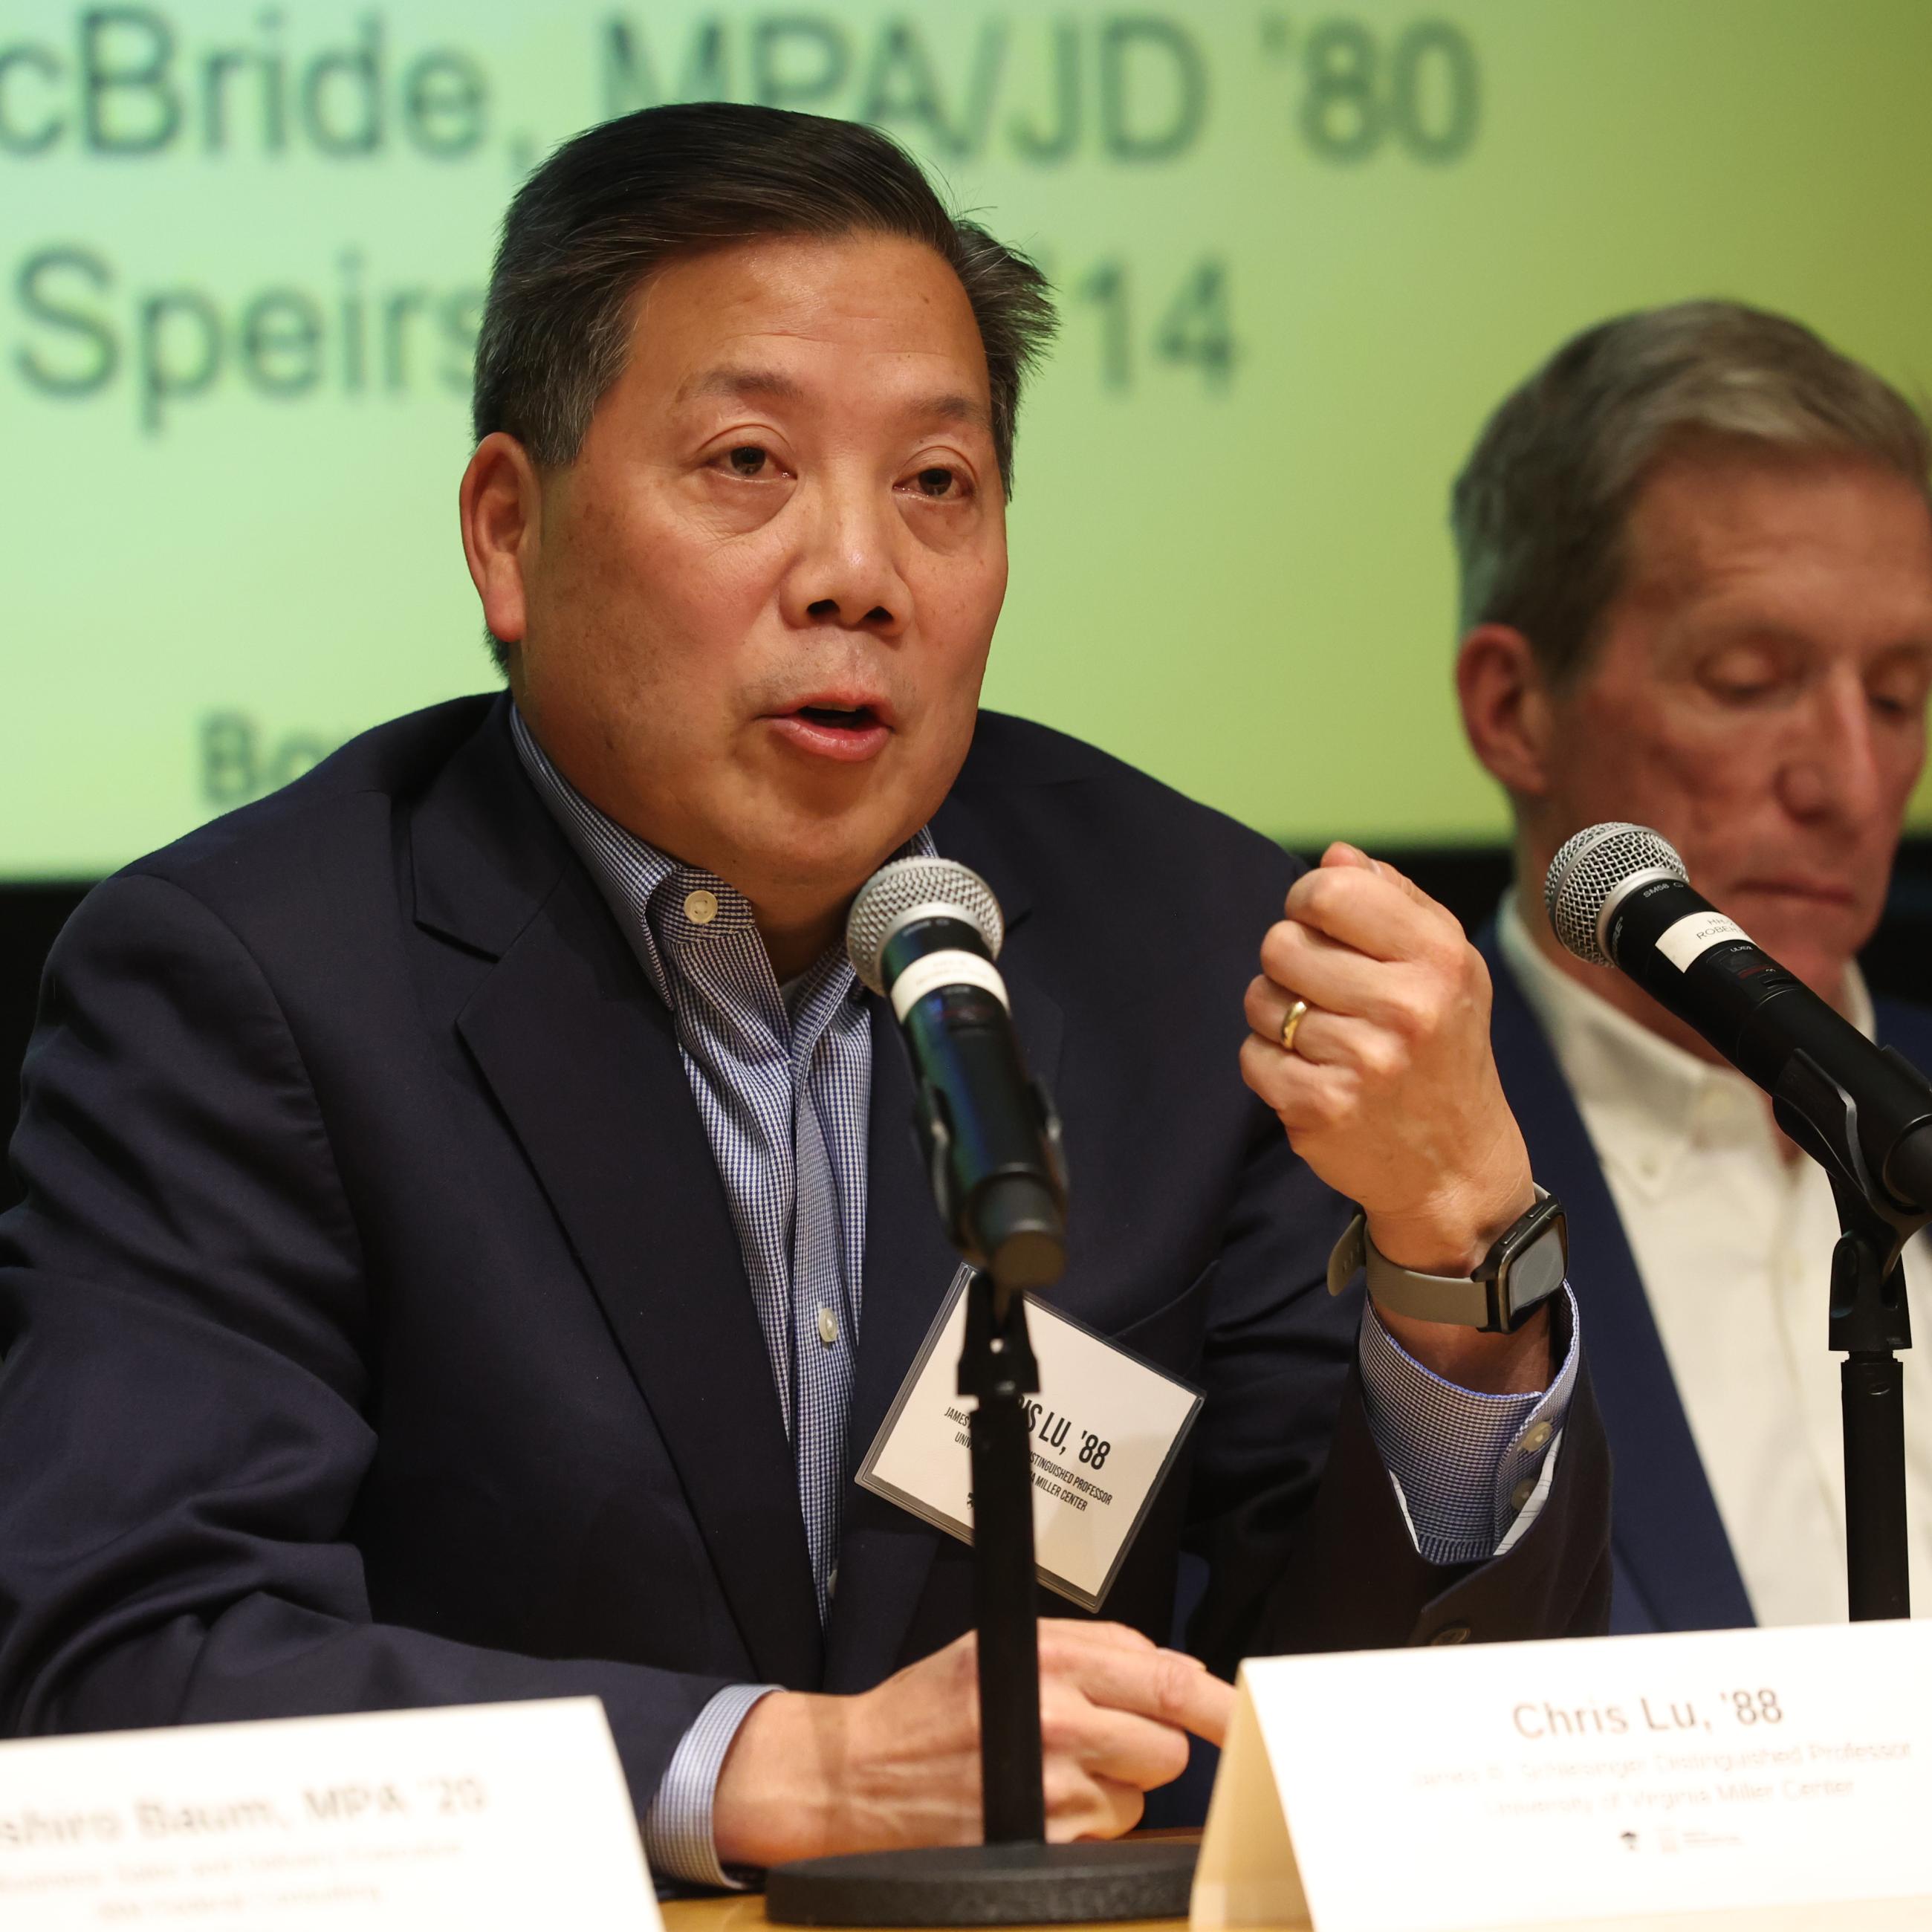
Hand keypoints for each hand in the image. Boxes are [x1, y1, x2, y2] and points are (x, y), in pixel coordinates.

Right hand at [711, 1621, 1230, 1866]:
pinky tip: (1034, 1807)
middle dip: (1147, 1748)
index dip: (1222, 1702)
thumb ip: (1091, 1651)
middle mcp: (1056, 1720)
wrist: (855, 1775)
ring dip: (1111, 1793)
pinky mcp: (1038, 1842)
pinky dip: (1083, 1830)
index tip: (1253, 1714)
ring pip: (1138, 1799)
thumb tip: (1167, 1671)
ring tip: (1047, 1774)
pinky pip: (1104, 1841)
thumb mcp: (1002, 1647)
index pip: (1167, 1678)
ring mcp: (1049, 1789)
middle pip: (1166, 1747)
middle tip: (1097, 1741)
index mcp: (1051, 1659)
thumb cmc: (929, 1707)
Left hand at [1240, 844, 1547, 1389]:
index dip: (1308, 903)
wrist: (1455, 1168)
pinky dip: (1270, 1064)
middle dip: (1290, 964)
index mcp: (1438, 957)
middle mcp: (1406, 1007)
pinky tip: (1314, 1075)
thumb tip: (1336, 855)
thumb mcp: (1445, 966)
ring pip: (1260, 1000)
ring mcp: (1363, 1061)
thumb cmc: (1443, 1051)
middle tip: (1325, 993)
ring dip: (1278, 1016)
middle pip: (1281, 943)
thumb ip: (1394, 900)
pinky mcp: (1321, 1108)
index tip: (1320, 926)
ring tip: (1324, 1038)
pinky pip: (1251, 1056)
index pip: (1328, 890)